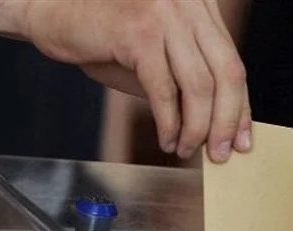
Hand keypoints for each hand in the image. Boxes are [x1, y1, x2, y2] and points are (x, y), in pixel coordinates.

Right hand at [23, 0, 250, 161]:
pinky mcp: (138, 31)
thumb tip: (220, 125)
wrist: (49, 11)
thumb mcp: (158, 55)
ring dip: (197, 128)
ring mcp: (166, 14)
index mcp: (200, 6)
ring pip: (200, 86)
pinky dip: (169, 123)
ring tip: (186, 149)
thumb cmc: (104, 36)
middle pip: (228, 73)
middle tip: (221, 154)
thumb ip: (189, 79)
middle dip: (228, 122)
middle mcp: (189, 4)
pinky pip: (165, 90)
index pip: (233, 63)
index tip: (243, 139)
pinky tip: (166, 139)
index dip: (241, 106)